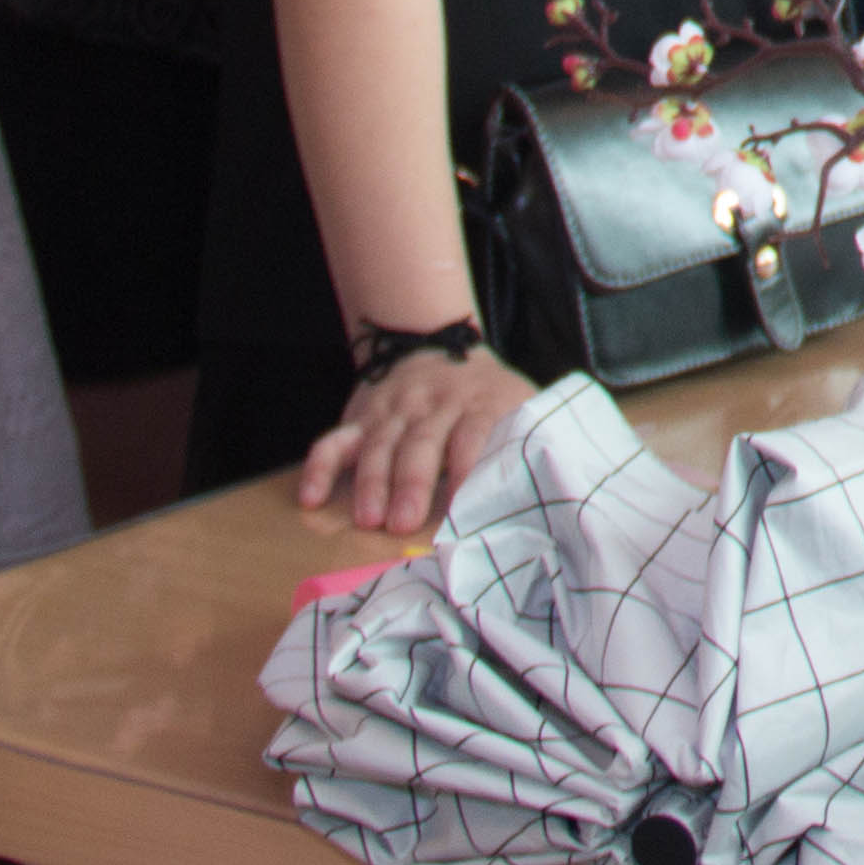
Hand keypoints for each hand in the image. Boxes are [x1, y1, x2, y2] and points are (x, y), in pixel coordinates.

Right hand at [299, 341, 536, 536]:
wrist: (434, 340)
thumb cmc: (484, 394)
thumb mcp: (516, 401)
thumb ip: (527, 436)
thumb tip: (552, 480)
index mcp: (477, 403)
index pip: (473, 436)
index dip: (468, 468)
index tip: (465, 506)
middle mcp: (433, 405)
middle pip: (421, 445)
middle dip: (411, 484)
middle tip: (402, 523)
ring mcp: (393, 411)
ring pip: (379, 446)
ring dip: (372, 483)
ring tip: (369, 519)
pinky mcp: (361, 417)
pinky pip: (334, 441)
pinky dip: (320, 468)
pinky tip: (311, 498)